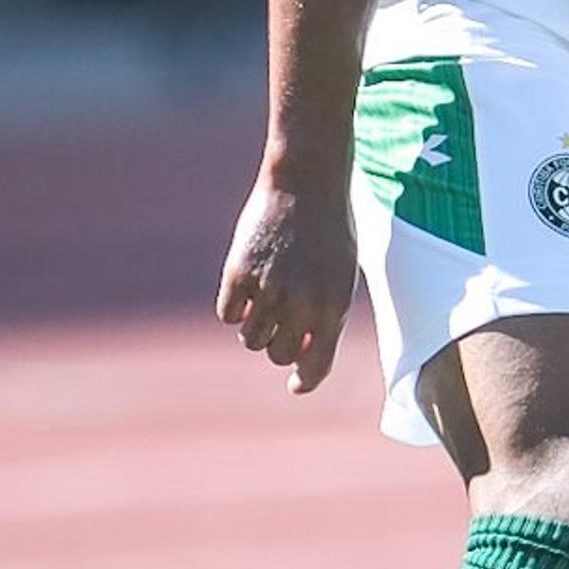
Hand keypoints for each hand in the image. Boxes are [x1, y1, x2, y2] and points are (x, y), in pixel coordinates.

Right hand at [218, 170, 358, 394]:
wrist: (307, 183)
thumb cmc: (329, 229)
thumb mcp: (340, 274)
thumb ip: (324, 314)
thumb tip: (301, 354)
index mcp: (335, 308)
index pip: (316, 365)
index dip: (303, 381)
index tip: (294, 385)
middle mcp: (302, 305)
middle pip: (277, 354)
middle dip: (277, 343)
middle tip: (280, 320)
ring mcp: (269, 290)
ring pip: (250, 338)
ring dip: (254, 327)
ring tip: (264, 299)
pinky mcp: (239, 274)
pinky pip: (228, 313)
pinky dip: (234, 307)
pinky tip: (245, 287)